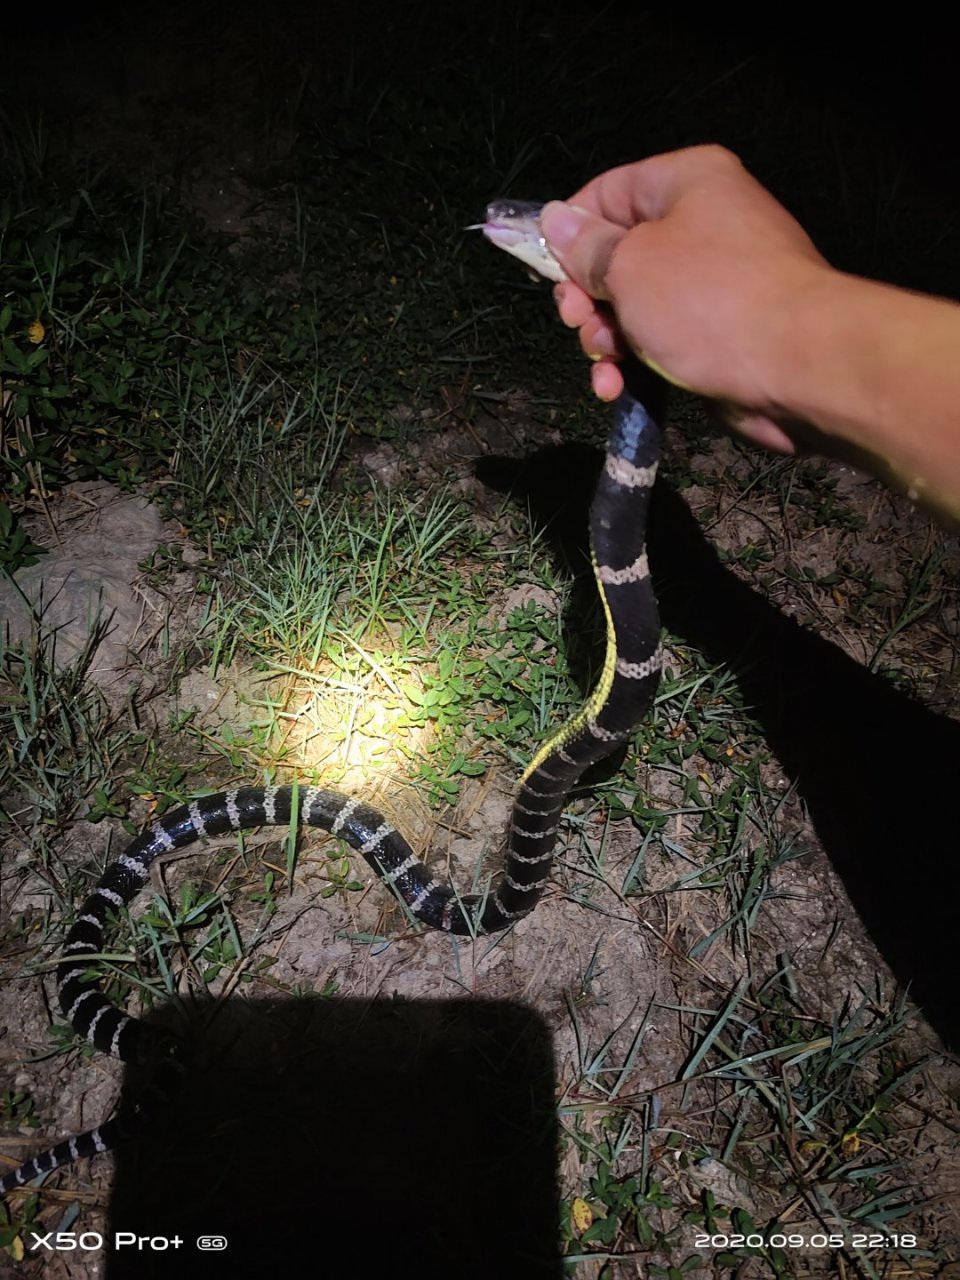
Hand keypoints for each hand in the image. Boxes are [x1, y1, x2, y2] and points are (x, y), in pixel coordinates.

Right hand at [540, 145, 831, 452]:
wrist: (796, 365)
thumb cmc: (711, 300)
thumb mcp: (629, 265)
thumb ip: (586, 247)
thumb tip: (555, 221)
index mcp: (686, 182)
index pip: (607, 192)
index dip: (570, 232)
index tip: (547, 271)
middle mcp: (703, 224)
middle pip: (616, 255)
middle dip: (586, 297)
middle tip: (578, 322)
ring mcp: (712, 282)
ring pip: (633, 306)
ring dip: (605, 339)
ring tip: (605, 360)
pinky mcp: (717, 333)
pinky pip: (659, 341)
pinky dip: (633, 363)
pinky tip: (617, 388)